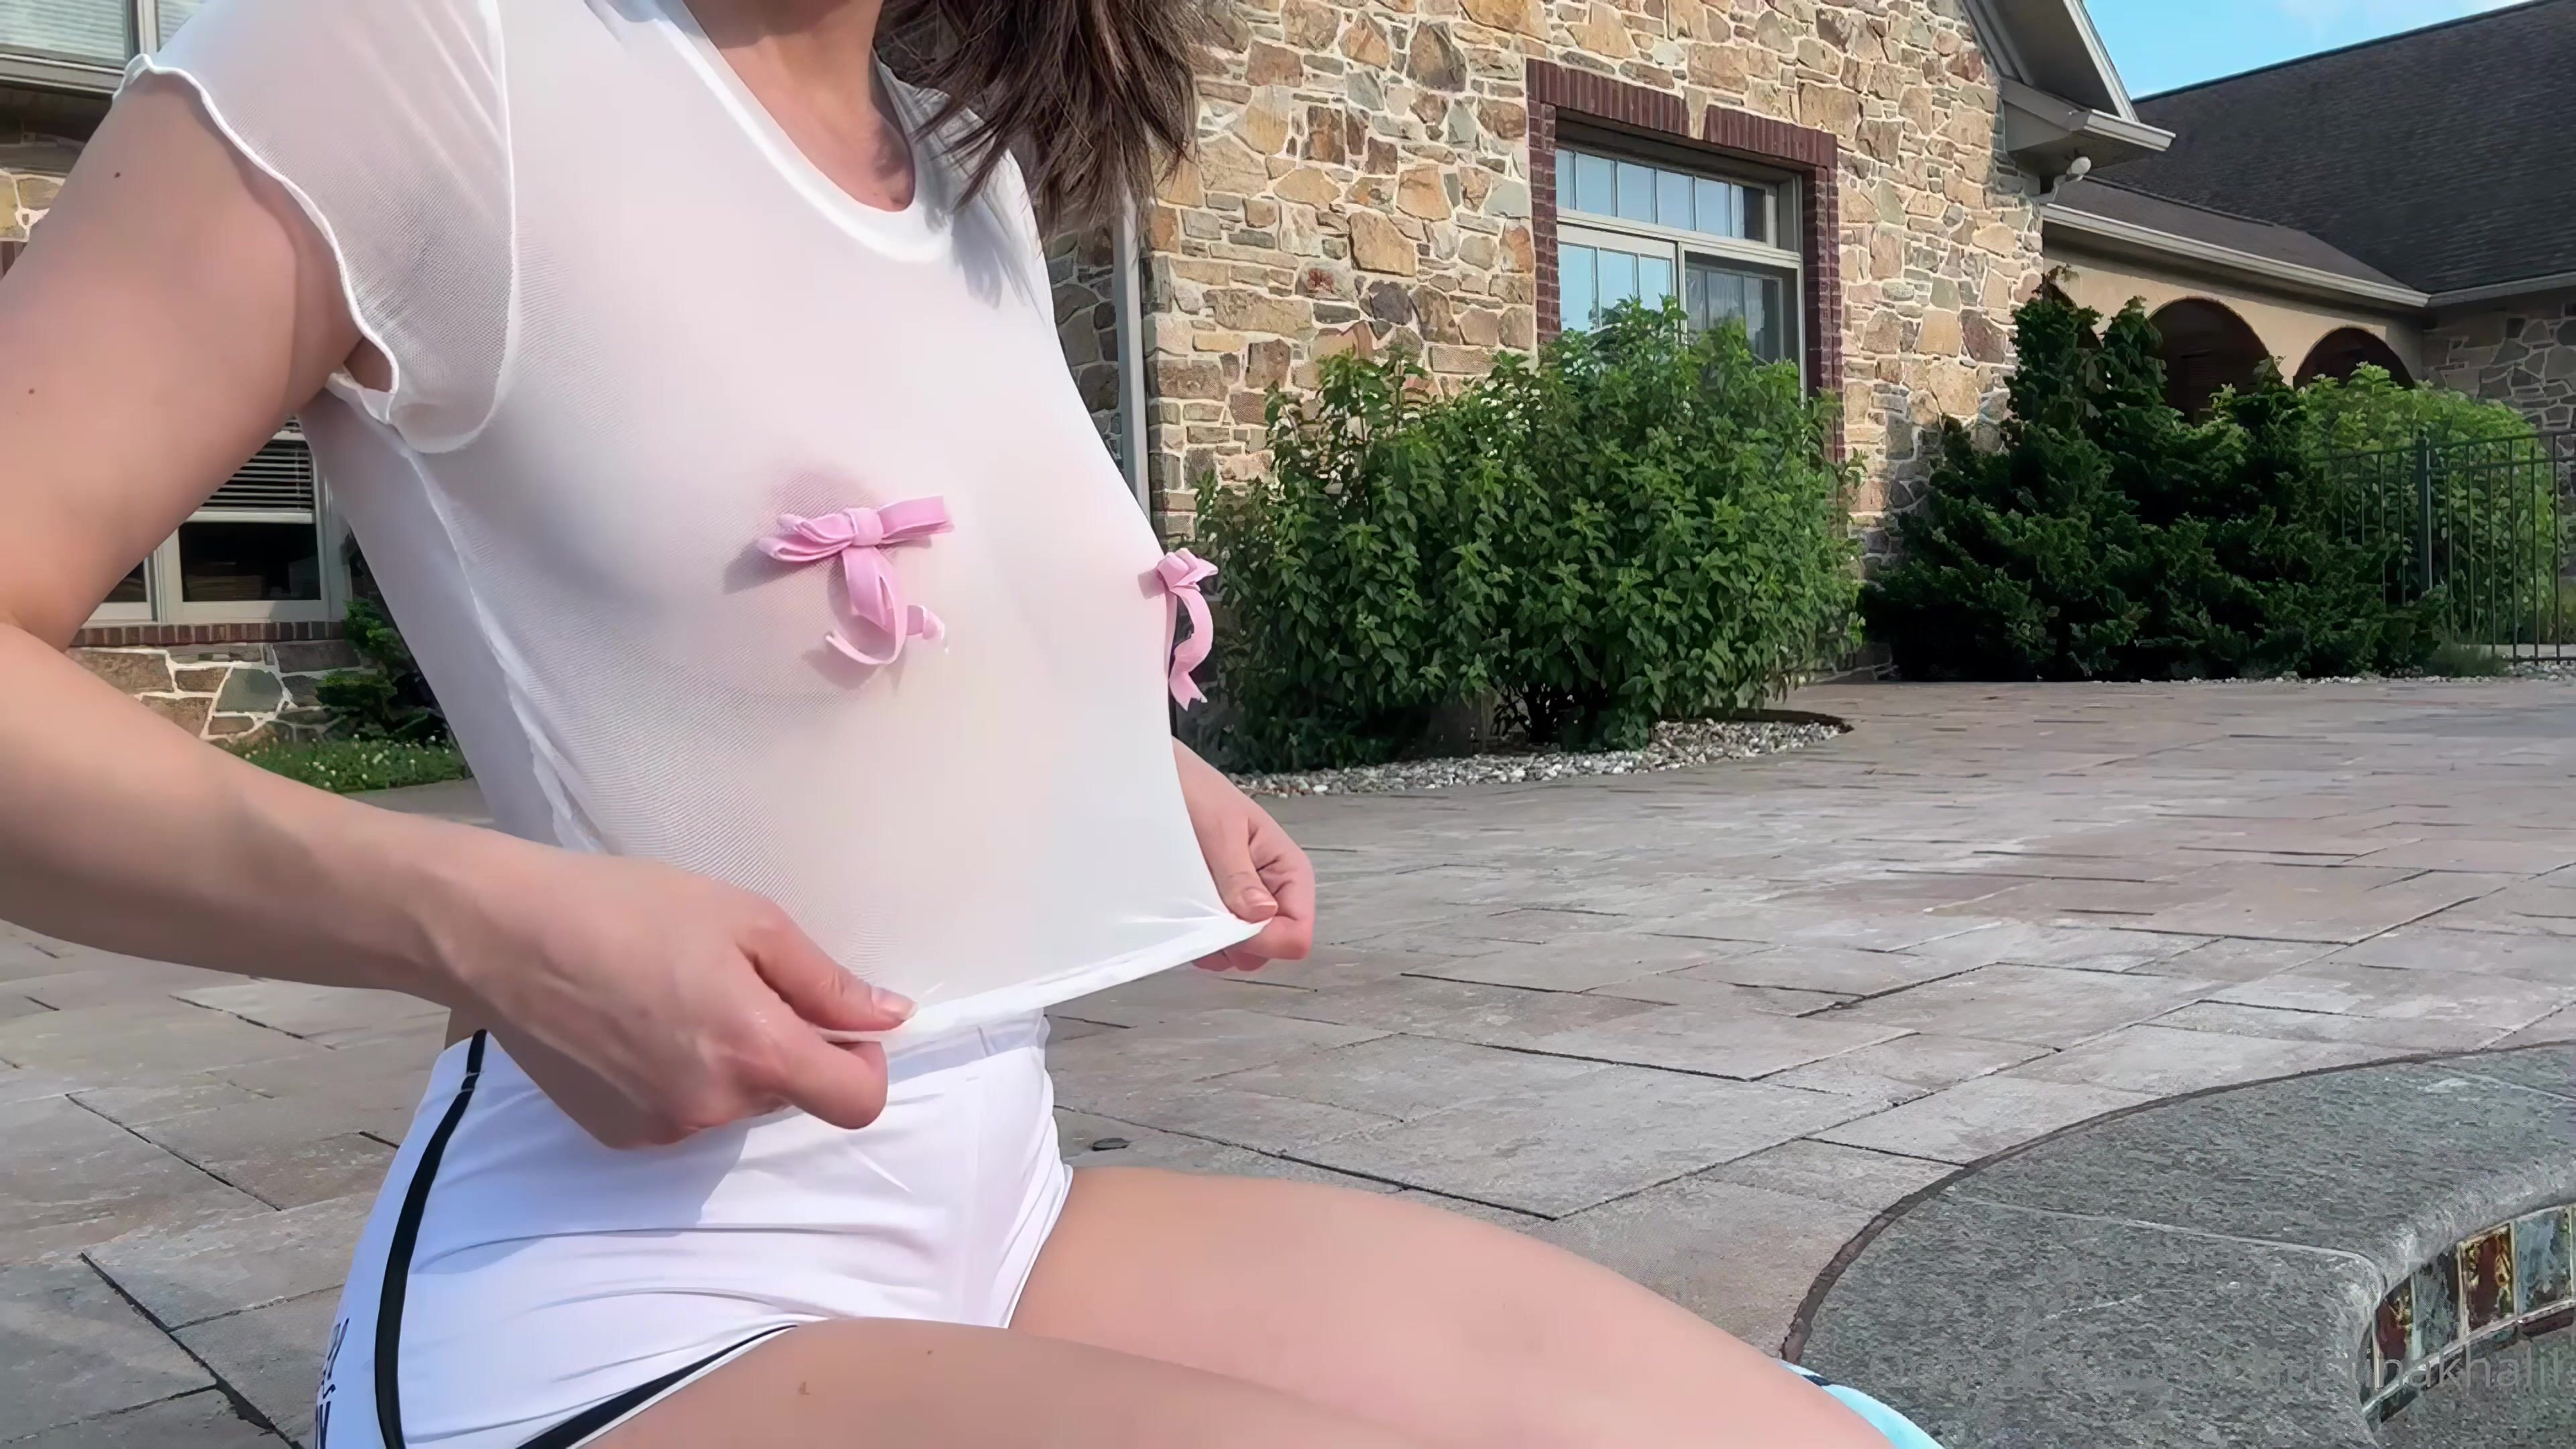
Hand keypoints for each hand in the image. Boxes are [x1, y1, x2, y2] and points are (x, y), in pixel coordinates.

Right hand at [427, 838, 913, 1147]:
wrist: (503, 935)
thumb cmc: (627, 908)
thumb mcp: (747, 921)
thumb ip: (825, 982)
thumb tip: (890, 1018)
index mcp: (755, 1053)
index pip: (857, 1102)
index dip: (863, 1064)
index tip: (840, 1025)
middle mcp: (713, 1108)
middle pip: (792, 1096)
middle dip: (785, 1048)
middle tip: (736, 982)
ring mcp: (662, 1129)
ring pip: (736, 1104)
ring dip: (732, 1063)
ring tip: (678, 997)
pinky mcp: (619, 1135)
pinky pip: (683, 1112)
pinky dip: (682, 1077)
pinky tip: (640, 1025)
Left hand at [1175, 743, 1314, 971]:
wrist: (1163, 779)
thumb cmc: (1196, 794)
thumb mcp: (1220, 830)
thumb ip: (1239, 875)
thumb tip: (1263, 916)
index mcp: (1288, 871)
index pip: (1298, 931)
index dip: (1266, 941)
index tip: (1228, 925)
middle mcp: (1274, 893)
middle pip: (1273, 949)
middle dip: (1239, 944)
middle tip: (1205, 913)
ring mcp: (1247, 906)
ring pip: (1246, 954)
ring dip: (1217, 946)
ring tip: (1191, 910)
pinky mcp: (1222, 913)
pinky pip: (1221, 948)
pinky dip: (1203, 943)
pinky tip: (1186, 917)